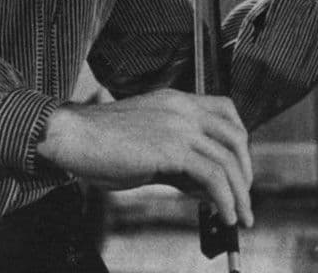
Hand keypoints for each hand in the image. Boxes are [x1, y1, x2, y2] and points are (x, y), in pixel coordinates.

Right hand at [36, 89, 252, 226]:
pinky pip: (212, 175)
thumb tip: (204, 188)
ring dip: (240, 193)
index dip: (239, 141)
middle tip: (244, 199)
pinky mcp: (172, 149)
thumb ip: (177, 162)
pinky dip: (225, 199)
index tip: (239, 168)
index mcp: (177, 101)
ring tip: (240, 217)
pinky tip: (225, 215)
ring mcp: (180, 126)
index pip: (227, 111)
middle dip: (245, 171)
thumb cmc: (100, 145)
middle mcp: (184, 109)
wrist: (71, 137)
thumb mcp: (148, 147)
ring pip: (228, 159)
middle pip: (235, 136)